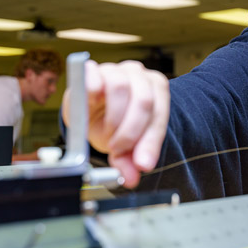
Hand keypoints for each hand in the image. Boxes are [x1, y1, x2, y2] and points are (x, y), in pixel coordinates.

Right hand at [62, 60, 169, 187]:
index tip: (142, 164)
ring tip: (106, 132)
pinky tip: (90, 105)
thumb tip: (130, 178)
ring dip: (112, 118)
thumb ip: (129, 161)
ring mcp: (116, 70)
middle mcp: (139, 76)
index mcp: (156, 90)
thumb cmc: (110, 122)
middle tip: (118, 149)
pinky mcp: (92, 69)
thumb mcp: (123, 144)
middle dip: (130, 132)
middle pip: (144, 100)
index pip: (159, 115)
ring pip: (120, 88)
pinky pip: (94, 76)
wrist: (87, 109)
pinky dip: (92, 92)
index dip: (150, 142)